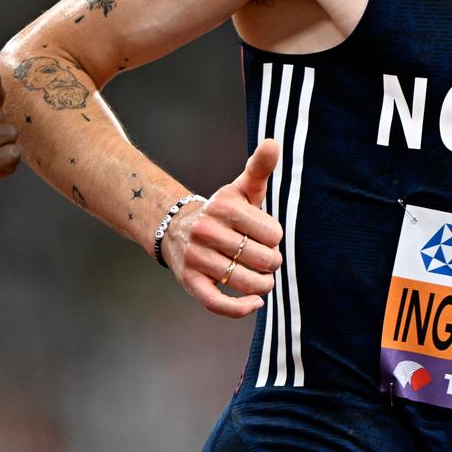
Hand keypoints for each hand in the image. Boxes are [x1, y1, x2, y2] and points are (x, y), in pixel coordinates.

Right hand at [166, 138, 284, 318]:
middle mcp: (207, 232)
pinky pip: (218, 303)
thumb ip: (259, 168)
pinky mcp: (190, 282)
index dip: (275, 238)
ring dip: (262, 285)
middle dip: (271, 262)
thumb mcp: (239, 188)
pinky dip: (240, 308)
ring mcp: (196, 258)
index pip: (272, 233)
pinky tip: (255, 304)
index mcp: (224, 208)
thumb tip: (273, 142)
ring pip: (245, 281)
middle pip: (262, 259)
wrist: (175, 226)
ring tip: (263, 280)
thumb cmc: (221, 211)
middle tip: (266, 258)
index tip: (267, 236)